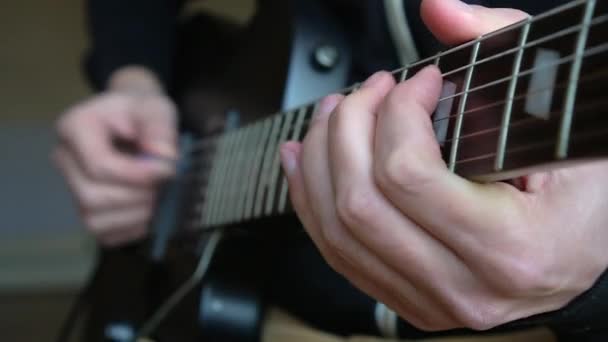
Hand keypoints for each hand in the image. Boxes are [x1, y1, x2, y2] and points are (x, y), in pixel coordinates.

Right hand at [53, 67, 177, 246]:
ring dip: (135, 215)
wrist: (135, 120)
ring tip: (157, 196)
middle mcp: (65, 159)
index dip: (138, 175)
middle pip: (92, 197)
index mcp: (75, 127)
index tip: (167, 170)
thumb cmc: (141, 111)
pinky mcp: (87, 209)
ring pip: (94, 220)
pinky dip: (132, 228)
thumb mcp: (156, 107)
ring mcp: (72, 187)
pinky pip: (105, 234)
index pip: (99, 165)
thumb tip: (164, 160)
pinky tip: (148, 210)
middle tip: (163, 184)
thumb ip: (160, 129)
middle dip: (137, 196)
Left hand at [280, 0, 607, 330]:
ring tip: (333, 115)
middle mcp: (463, 288)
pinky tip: (304, 159)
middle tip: (365, 92)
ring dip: (321, 160)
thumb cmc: (581, 194)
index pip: (409, 174)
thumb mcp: (560, 116)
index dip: (397, 113)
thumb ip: (500, 47)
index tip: (419, 81)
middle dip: (347, 130)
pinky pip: (337, 253)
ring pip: (337, 230)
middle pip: (360, 203)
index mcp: (510, 249)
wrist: (581, 263)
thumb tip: (437, 10)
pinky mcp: (405, 300)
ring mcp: (429, 301)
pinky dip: (310, 199)